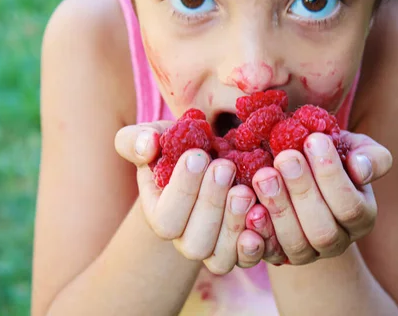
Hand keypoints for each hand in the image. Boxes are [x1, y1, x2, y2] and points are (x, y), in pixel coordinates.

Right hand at [115, 122, 265, 273]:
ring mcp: (213, 248)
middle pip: (195, 242)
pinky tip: (261, 213)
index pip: (166, 218)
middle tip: (225, 166)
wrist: (208, 162)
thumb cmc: (176, 149)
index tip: (197, 155)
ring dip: (233, 223)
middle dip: (211, 203)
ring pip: (220, 256)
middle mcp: (185, 239)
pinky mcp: (239, 249)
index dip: (182, 189)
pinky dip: (256, 243)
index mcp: (160, 215)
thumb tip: (147, 146)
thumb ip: (137, 140)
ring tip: (244, 189)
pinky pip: (246, 259)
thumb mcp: (153, 137)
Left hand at [246, 131, 392, 264]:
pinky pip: (267, 253)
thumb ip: (369, 156)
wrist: (294, 175)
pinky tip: (251, 208)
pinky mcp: (277, 256)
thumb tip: (361, 168)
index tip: (313, 140)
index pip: (350, 206)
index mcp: (360, 216)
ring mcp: (306, 253)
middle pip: (323, 230)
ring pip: (296, 243)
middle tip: (285, 157)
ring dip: (279, 209)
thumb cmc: (326, 157)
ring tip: (264, 175)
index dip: (331, 175)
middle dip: (302, 191)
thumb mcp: (351, 149)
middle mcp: (336, 241)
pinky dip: (259, 233)